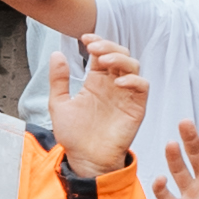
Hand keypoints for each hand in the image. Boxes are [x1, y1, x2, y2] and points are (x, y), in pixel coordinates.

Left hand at [55, 36, 149, 182]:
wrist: (86, 160)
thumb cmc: (74, 136)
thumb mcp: (59, 104)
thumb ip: (58, 80)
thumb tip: (56, 54)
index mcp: (96, 82)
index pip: (101, 54)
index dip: (97, 42)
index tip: (85, 38)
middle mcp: (112, 85)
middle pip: (120, 54)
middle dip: (108, 46)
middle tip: (94, 48)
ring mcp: (125, 95)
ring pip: (133, 66)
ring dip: (120, 59)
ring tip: (104, 62)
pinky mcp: (136, 107)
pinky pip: (142, 87)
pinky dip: (133, 80)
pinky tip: (118, 82)